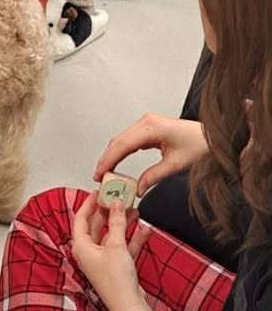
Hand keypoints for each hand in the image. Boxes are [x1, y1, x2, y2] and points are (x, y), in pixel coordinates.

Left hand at [71, 193, 142, 310]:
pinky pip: (124, 247)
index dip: (88, 204)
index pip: (81, 219)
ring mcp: (104, 260)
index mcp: (82, 247)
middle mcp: (90, 253)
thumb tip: (116, 204)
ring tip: (134, 210)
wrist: (129, 306)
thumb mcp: (116, 245)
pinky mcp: (117, 266)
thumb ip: (116, 222)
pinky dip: (133, 238)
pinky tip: (144, 229)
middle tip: (118, 198)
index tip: (96, 192)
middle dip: (110, 212)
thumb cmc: (116, 282)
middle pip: (97, 226)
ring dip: (123, 223)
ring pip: (113, 235)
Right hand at [94, 115, 208, 197]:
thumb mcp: (175, 164)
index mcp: (151, 127)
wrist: (211, 137)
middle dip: (106, 159)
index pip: (121, 145)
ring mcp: (147, 124)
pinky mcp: (149, 128)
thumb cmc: (199, 144)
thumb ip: (153, 176)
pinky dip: (120, 152)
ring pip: (121, 140)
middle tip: (100, 177)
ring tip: (106, 173)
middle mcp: (147, 122)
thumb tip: (138, 188)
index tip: (100, 173)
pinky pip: (129, 140)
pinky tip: (116, 163)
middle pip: (118, 141)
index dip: (108, 160)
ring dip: (112, 155)